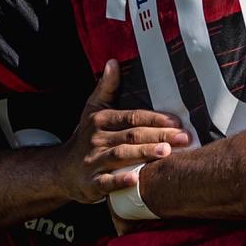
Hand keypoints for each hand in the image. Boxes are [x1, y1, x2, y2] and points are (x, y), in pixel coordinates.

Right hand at [59, 59, 188, 203]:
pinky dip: (119, 181)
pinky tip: (135, 179)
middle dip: (158, 135)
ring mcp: (93, 161)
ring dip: (143, 153)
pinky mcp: (90, 183)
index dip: (155, 118)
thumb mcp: (93, 109)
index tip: (178, 122)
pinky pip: (106, 182)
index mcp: (102, 119)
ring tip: (166, 153)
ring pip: (121, 155)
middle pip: (131, 135)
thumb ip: (106, 87)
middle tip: (183, 138)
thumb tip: (113, 62)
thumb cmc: (87, 136)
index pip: (132, 117)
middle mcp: (97, 138)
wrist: (61, 169)